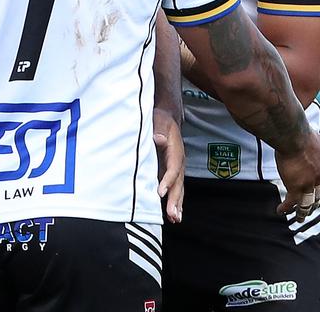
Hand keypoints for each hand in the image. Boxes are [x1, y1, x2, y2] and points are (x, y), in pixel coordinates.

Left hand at [152, 107, 183, 222]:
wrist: (168, 118)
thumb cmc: (161, 119)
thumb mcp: (159, 120)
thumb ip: (159, 129)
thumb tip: (159, 139)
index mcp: (175, 151)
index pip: (172, 169)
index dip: (167, 181)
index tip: (160, 192)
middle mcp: (179, 162)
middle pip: (178, 183)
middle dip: (176, 200)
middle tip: (172, 215)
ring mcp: (177, 168)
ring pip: (179, 189)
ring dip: (178, 204)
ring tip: (175, 219)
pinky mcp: (172, 171)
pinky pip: (176, 188)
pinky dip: (176, 201)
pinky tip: (175, 215)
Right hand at [275, 132, 319, 221]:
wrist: (294, 139)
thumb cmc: (305, 137)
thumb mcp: (318, 143)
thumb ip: (316, 150)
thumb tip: (313, 145)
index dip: (319, 192)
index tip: (317, 195)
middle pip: (319, 197)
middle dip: (315, 204)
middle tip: (312, 208)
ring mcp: (309, 185)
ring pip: (308, 203)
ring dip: (304, 212)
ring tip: (300, 218)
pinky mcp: (295, 187)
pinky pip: (291, 202)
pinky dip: (285, 208)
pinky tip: (280, 210)